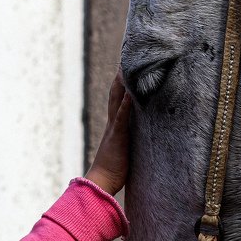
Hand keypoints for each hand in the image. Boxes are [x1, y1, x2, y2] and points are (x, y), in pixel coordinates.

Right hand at [84, 70, 131, 194]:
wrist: (101, 182)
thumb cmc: (114, 169)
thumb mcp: (124, 149)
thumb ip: (129, 138)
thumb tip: (139, 132)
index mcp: (115, 125)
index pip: (118, 99)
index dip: (122, 83)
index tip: (127, 67)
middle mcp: (113, 123)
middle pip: (116, 94)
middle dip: (121, 76)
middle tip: (126, 58)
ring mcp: (114, 128)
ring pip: (117, 101)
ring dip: (122, 84)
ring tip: (127, 67)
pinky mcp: (117, 137)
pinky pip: (121, 118)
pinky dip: (125, 105)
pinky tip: (129, 93)